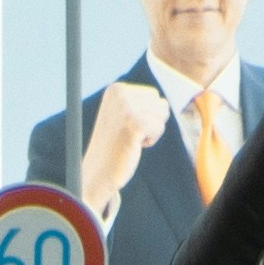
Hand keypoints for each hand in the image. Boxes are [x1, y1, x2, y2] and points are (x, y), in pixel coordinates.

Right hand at [80, 76, 157, 217]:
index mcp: (115, 89)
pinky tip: (133, 146)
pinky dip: (151, 140)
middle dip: (150, 122)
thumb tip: (166, 104)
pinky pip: (159, 127)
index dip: (145, 115)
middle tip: (128, 136)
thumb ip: (141, 104)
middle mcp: (120, 94)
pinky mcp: (135, 124)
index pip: (152, 94)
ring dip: (150, 132)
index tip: (124, 128)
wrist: (97, 175)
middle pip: (159, 102)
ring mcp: (126, 108)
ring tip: (130, 140)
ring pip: (162, 114)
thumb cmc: (113, 148)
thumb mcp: (123, 117)